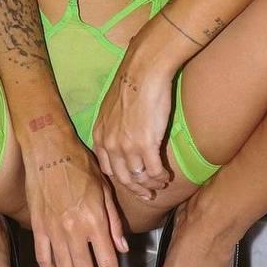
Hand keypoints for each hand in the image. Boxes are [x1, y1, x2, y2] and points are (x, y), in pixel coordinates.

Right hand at [22, 127, 127, 266]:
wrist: (48, 151)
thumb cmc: (81, 165)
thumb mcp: (105, 189)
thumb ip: (114, 222)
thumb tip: (123, 249)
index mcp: (94, 220)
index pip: (106, 261)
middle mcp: (74, 230)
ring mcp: (53, 231)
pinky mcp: (38, 228)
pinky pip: (44, 259)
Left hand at [91, 44, 173, 198]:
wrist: (143, 71)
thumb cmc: (131, 82)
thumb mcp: (112, 107)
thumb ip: (114, 124)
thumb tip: (123, 130)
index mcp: (100, 135)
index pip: (107, 168)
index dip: (120, 178)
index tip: (132, 182)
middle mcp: (110, 144)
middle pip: (122, 177)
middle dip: (136, 189)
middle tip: (147, 194)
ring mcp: (127, 147)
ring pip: (139, 177)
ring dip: (150, 184)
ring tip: (160, 184)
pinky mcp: (146, 145)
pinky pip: (154, 171)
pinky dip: (161, 176)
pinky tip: (167, 175)